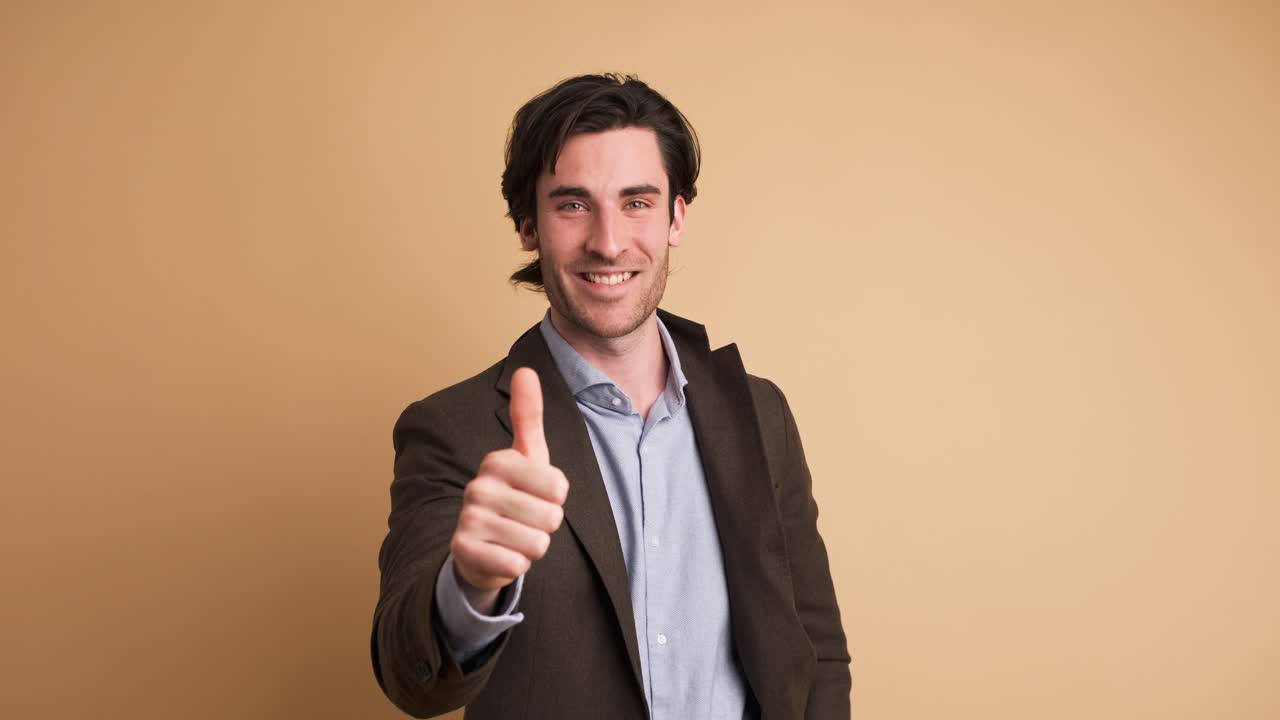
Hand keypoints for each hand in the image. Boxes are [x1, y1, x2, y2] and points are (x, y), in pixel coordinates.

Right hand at [450, 367, 568, 610]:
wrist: (480, 546)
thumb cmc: (513, 497)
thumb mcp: (526, 456)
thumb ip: (528, 415)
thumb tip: (525, 370)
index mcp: (497, 461)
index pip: (559, 486)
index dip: (556, 498)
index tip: (535, 495)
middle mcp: (478, 486)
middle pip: (551, 516)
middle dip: (546, 525)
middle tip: (524, 521)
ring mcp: (468, 519)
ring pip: (537, 543)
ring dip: (532, 546)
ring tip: (514, 537)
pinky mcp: (464, 551)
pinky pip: (517, 564)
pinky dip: (517, 566)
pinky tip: (502, 555)